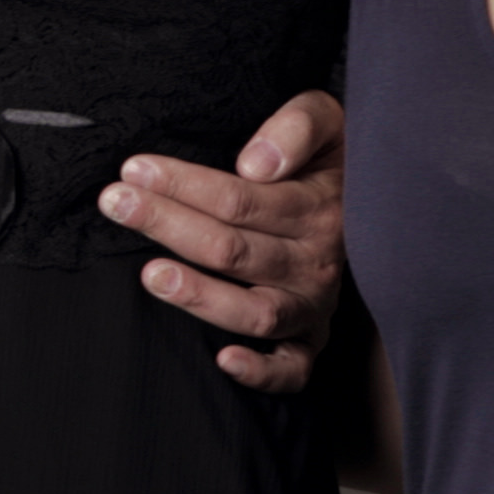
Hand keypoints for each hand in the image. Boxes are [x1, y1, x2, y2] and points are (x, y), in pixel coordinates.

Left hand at [103, 92, 345, 395]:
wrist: (379, 206)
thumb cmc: (329, 159)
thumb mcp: (327, 121)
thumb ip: (298, 126)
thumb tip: (256, 163)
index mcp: (318, 208)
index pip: (240, 200)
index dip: (184, 184)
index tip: (134, 169)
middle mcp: (318, 262)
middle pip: (233, 250)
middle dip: (168, 224)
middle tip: (115, 202)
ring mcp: (314, 306)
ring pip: (255, 311)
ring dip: (200, 296)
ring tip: (150, 275)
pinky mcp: (310, 341)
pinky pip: (293, 369)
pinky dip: (263, 372)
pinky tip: (222, 360)